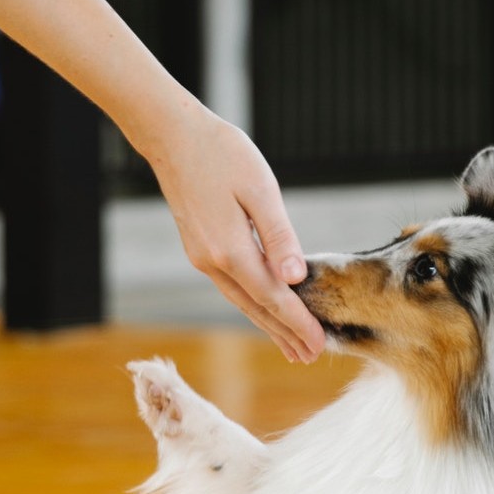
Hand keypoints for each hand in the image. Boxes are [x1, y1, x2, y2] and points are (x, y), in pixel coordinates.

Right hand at [143, 104, 324, 363]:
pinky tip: (264, 311)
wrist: (173, 137)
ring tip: (291, 346)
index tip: (320, 344)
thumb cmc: (221, 153)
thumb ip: (279, 236)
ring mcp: (203, 259)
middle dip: (285, 334)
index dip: (298, 323)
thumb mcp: (260, 188)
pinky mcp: (199, 251)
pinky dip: (252, 305)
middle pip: (257, 308)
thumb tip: (295, 277)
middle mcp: (214, 263)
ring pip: (243, 302)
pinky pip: (232, 288)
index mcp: (231, 250)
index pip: (273, 297)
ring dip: (268, 325)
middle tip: (310, 357)